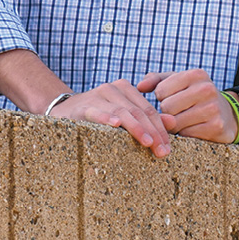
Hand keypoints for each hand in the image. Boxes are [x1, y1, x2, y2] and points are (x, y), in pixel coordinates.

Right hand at [50, 79, 173, 157]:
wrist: (65, 110)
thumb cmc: (99, 115)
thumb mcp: (123, 115)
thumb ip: (146, 118)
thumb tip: (173, 122)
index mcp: (125, 89)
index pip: (148, 110)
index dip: (160, 128)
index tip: (167, 148)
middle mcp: (113, 88)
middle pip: (138, 111)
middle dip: (152, 132)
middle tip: (161, 151)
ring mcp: (97, 95)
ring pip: (122, 111)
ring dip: (136, 128)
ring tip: (147, 142)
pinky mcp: (83, 106)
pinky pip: (97, 111)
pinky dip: (106, 117)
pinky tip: (115, 125)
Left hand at [139, 69, 238, 143]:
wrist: (229, 113)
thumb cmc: (194, 95)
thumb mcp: (177, 82)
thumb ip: (155, 80)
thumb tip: (139, 87)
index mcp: (195, 74)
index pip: (160, 91)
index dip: (161, 98)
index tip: (172, 98)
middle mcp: (206, 89)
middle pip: (167, 108)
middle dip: (167, 112)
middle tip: (178, 111)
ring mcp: (213, 108)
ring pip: (175, 122)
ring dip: (175, 124)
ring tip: (184, 119)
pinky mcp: (217, 127)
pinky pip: (187, 134)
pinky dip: (185, 134)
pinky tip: (193, 128)